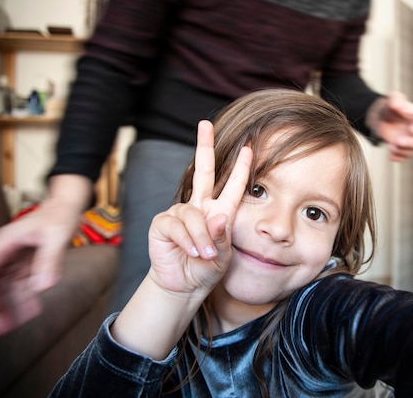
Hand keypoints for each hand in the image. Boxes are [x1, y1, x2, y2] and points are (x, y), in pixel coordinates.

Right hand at [0, 196, 82, 335]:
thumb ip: (49, 260)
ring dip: (9, 308)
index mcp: (2, 245)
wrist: (66, 207)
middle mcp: (3, 254)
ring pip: (5, 290)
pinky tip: (30, 313)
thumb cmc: (59, 216)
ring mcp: (12, 261)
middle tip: (2, 328)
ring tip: (13, 326)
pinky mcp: (23, 266)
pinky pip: (19, 287)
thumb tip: (42, 287)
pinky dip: (23, 300)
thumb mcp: (56, 236)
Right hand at [147, 120, 252, 296]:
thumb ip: (220, 237)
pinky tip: (191, 252)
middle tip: (205, 124)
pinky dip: (187, 240)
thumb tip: (217, 217)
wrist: (184, 287)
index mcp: (219, 211)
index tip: (249, 148)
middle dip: (204, 146)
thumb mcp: (222, 256)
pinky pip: (176, 225)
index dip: (240, 167)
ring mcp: (180, 213)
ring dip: (201, 237)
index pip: (231, 185)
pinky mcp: (162, 224)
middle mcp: (199, 207)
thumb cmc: (205, 269)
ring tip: (204, 255)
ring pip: (193, 215)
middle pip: (202, 171)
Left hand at [368, 91, 412, 161]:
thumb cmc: (394, 107)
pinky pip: (404, 158)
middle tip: (398, 141)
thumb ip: (396, 100)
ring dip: (403, 151)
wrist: (384, 118)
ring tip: (392, 146)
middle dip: (412, 143)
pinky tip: (391, 156)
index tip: (412, 129)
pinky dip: (398, 158)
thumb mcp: (394, 99)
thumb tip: (396, 105)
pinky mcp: (405, 151)